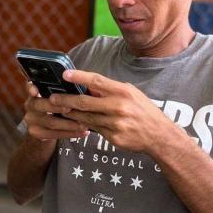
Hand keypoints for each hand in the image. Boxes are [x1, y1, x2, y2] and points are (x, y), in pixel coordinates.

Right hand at [21, 82, 88, 141]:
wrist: (45, 127)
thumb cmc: (56, 107)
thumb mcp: (57, 97)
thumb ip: (61, 92)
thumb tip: (77, 86)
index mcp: (35, 93)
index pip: (30, 87)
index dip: (31, 88)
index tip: (35, 91)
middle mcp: (30, 105)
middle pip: (40, 105)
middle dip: (57, 107)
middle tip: (71, 108)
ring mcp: (31, 120)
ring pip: (50, 122)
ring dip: (69, 124)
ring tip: (84, 124)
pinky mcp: (37, 133)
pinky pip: (54, 134)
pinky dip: (71, 133)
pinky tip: (82, 132)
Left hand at [51, 69, 171, 154]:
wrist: (159, 136)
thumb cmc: (143, 111)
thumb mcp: (131, 94)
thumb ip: (110, 90)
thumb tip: (87, 86)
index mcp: (124, 92)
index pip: (97, 81)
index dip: (79, 77)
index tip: (65, 74)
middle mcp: (119, 107)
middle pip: (86, 102)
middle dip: (66, 100)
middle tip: (52, 98)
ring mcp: (116, 124)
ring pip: (86, 118)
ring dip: (71, 114)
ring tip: (59, 109)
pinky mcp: (114, 138)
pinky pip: (94, 130)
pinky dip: (83, 125)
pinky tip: (74, 122)